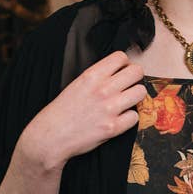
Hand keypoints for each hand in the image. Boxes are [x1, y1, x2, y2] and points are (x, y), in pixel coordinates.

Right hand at [21, 51, 146, 172]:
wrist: (51, 136)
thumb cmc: (61, 112)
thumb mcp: (76, 85)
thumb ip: (96, 78)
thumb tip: (115, 72)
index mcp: (92, 76)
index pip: (120, 57)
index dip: (124, 64)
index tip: (121, 71)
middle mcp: (103, 89)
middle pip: (136, 72)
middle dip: (135, 77)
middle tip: (129, 85)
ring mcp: (110, 108)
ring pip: (140, 92)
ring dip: (135, 96)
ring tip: (126, 102)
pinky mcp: (113, 127)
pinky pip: (135, 117)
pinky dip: (129, 118)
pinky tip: (120, 119)